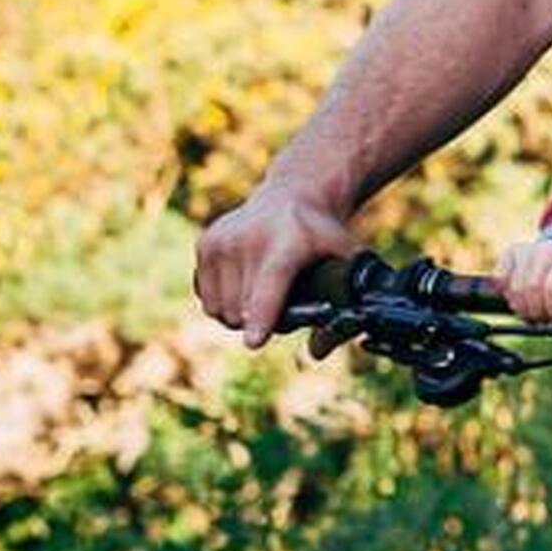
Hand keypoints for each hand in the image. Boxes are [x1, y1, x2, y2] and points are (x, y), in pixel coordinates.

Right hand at [194, 177, 358, 349]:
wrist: (293, 196)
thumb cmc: (322, 237)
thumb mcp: (346, 260)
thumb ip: (342, 304)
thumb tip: (317, 354)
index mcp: (287, 243)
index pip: (269, 287)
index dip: (263, 317)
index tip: (254, 342)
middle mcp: (248, 239)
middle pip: (242, 310)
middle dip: (260, 322)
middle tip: (280, 306)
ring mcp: (222, 240)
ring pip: (220, 310)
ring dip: (239, 316)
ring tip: (262, 296)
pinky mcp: (205, 243)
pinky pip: (206, 299)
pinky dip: (223, 303)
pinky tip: (243, 285)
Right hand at [494, 239, 551, 322]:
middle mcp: (547, 250)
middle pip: (530, 289)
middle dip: (535, 313)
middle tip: (542, 322)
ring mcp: (527, 249)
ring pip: (513, 287)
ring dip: (520, 307)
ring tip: (532, 313)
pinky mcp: (511, 253)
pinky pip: (499, 278)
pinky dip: (505, 294)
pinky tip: (518, 299)